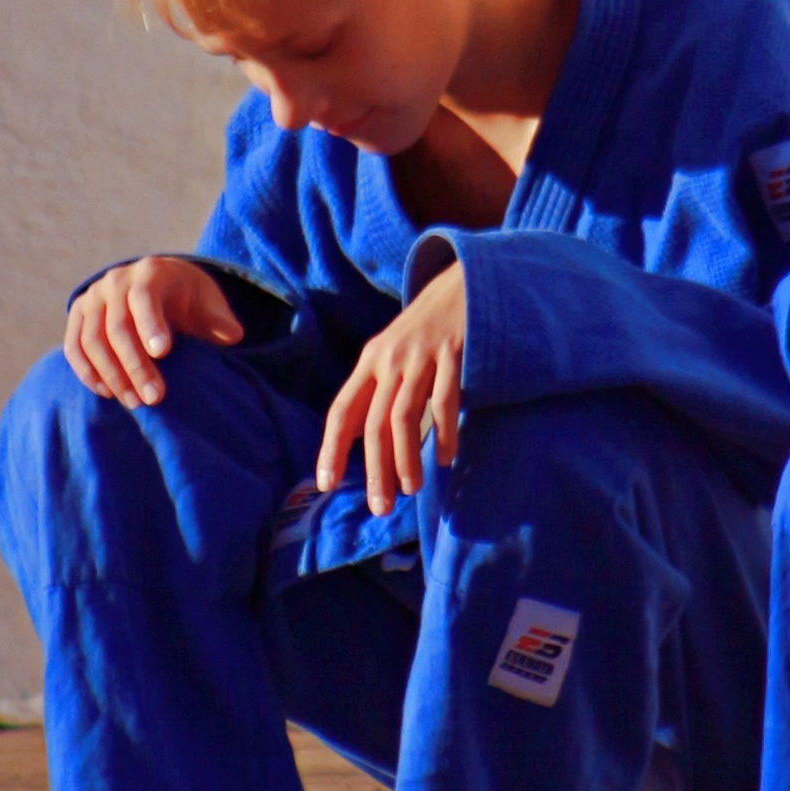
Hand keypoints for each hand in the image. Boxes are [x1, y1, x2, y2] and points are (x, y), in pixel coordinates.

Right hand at [62, 255, 243, 409]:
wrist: (157, 283)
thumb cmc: (188, 297)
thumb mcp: (208, 302)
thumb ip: (219, 320)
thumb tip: (232, 336)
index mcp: (151, 272)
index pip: (146, 299)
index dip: (152, 326)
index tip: (163, 353)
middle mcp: (116, 281)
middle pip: (118, 326)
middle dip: (135, 366)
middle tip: (154, 398)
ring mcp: (93, 297)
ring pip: (93, 340)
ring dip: (112, 375)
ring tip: (134, 403)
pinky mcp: (78, 315)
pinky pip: (75, 346)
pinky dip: (87, 371)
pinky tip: (107, 393)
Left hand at [318, 263, 467, 514]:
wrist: (462, 284)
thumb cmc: (426, 330)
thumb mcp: (395, 354)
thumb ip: (382, 391)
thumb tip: (371, 442)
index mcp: (370, 361)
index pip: (342, 410)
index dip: (332, 448)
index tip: (327, 484)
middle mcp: (389, 359)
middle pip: (373, 423)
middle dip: (375, 469)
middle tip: (380, 506)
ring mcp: (421, 355)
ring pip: (404, 416)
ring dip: (405, 458)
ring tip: (410, 488)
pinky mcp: (453, 353)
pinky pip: (444, 400)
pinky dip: (443, 432)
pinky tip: (446, 456)